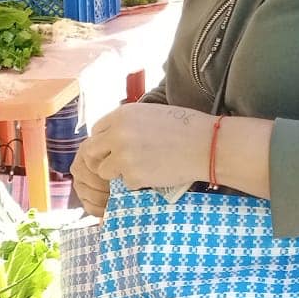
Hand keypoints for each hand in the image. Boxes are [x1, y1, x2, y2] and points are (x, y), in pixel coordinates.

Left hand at [73, 104, 216, 215]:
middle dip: (101, 160)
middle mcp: (117, 134)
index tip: (112, 149)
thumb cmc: (185, 127)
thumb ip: (126, 124)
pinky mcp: (132, 176)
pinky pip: (125, 184)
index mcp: (122, 115)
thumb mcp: (150, 113)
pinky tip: (156, 173)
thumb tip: (108, 136)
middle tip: (116, 165)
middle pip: (90, 152)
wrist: (207, 145)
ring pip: (104, 171)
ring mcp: (123, 156)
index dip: (103, 142)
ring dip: (118, 173)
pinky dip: (137, 182)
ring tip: (142, 167)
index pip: (96, 131)